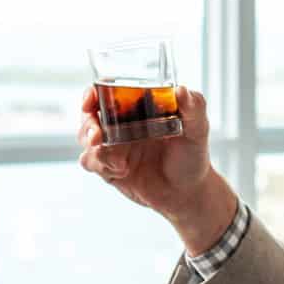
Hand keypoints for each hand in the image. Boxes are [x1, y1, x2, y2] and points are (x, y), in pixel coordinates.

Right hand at [78, 85, 239, 254]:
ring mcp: (113, 145)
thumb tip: (181, 90)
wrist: (187, 193)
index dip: (94, 92)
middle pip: (90, 114)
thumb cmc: (193, 155)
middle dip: (87, 123)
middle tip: (97, 135)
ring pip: (86, 138)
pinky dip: (100, 165)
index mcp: (138, 107)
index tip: (91, 98)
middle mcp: (122, 123)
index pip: (108, 91)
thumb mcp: (198, 129)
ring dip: (93, 146)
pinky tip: (122, 171)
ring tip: (117, 161)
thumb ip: (194, 107)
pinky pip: (90, 161)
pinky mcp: (108, 167)